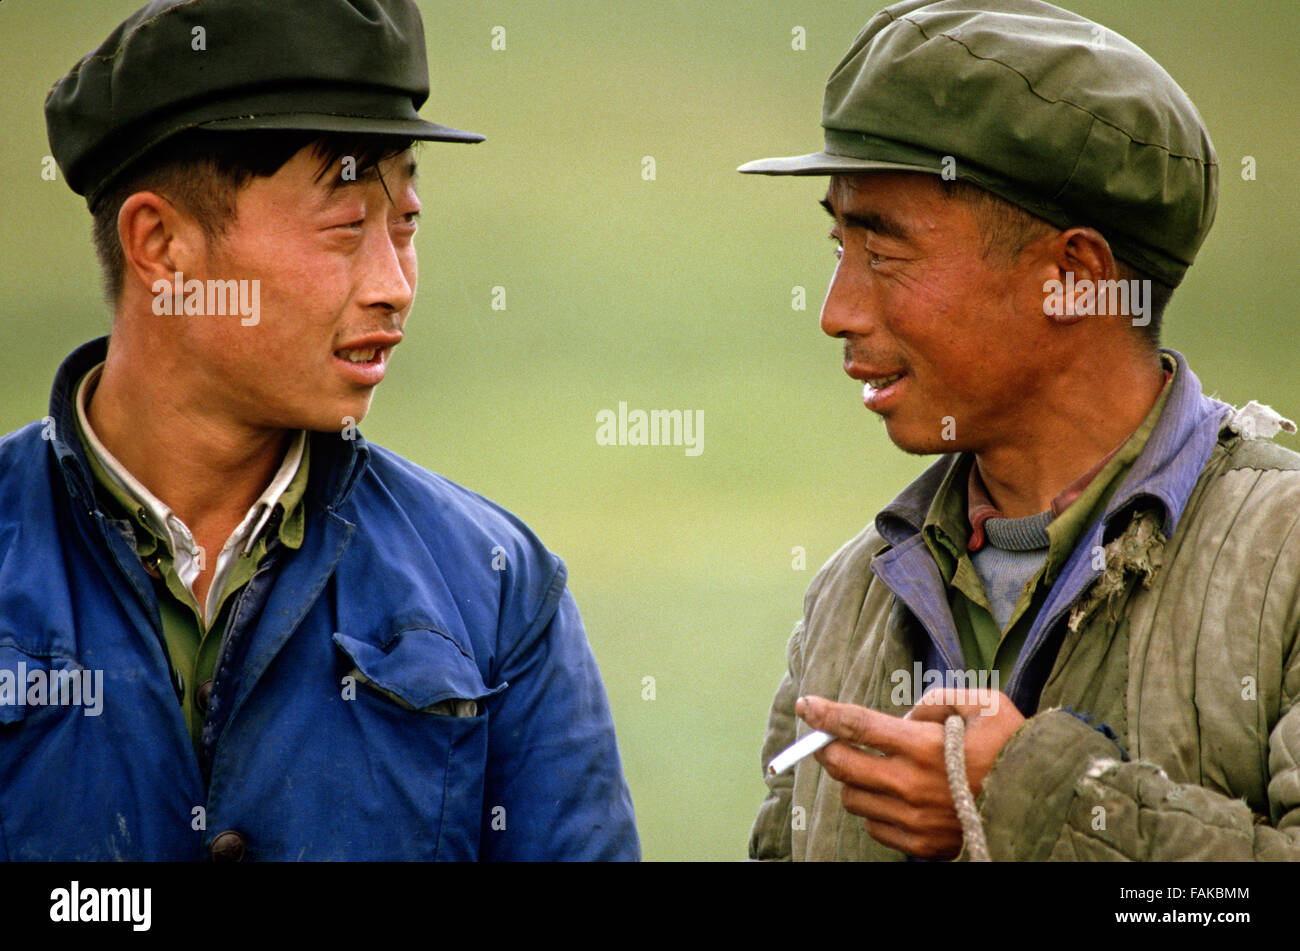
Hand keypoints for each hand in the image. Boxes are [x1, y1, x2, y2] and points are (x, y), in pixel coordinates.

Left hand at [797, 688, 1024, 858]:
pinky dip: (872, 809)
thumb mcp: (983, 703)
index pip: (857, 726)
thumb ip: (936, 699)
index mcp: (923, 746)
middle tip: (829, 738)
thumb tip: (906, 717)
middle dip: (827, 748)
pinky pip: (873, 826)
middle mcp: (911, 784)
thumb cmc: (1013, 748)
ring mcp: (911, 818)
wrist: (1043, 805)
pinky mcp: (917, 844)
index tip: (805, 705)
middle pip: (842, 765)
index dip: (825, 714)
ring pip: (852, 797)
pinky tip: (892, 797)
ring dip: (852, 780)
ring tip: (873, 769)